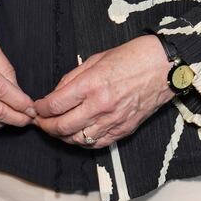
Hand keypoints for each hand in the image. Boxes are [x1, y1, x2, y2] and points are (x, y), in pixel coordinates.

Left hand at [32, 34, 173, 148]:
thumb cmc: (132, 57)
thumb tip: (56, 94)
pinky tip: (77, 134)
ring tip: (56, 129)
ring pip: (77, 139)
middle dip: (46, 126)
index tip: (37, 107)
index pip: (55, 105)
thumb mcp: (96, 59)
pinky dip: (82, 142)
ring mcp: (113, 120)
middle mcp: (101, 105)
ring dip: (62, 136)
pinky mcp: (124, 129)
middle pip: (62, 126)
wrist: (163, 67)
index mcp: (92, 84)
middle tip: (40, 122)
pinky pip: (97, 143)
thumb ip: (73, 78)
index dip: (41, 108)